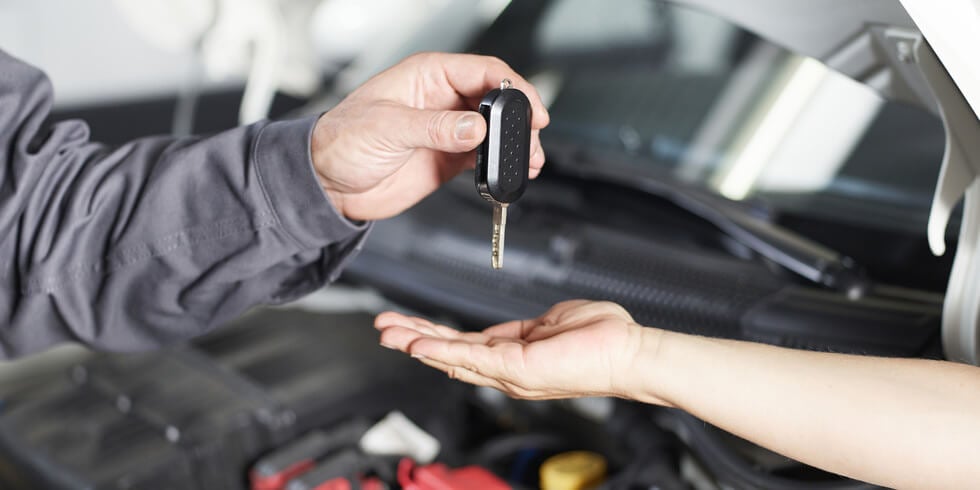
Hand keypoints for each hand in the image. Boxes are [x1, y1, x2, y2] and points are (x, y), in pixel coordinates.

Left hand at [311, 52, 549, 220]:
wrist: (327, 184)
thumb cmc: (341, 141)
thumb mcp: (386, 128)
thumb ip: (433, 127)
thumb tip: (474, 127)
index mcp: (427, 76)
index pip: (483, 71)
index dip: (512, 87)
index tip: (530, 108)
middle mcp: (442, 99)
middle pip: (496, 101)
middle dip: (520, 118)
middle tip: (533, 139)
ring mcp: (447, 129)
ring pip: (495, 130)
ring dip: (514, 145)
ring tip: (528, 161)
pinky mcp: (448, 158)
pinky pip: (483, 157)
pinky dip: (500, 164)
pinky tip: (510, 173)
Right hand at [374, 300, 660, 399]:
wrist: (629, 352)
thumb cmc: (602, 338)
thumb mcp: (553, 323)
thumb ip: (528, 327)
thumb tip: (518, 327)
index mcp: (512, 353)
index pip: (463, 345)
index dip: (432, 334)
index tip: (406, 323)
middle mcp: (506, 368)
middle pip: (449, 353)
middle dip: (413, 339)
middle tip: (382, 328)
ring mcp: (510, 371)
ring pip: (453, 356)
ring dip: (418, 343)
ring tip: (388, 333)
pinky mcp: (518, 367)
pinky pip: (472, 357)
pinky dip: (442, 351)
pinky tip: (418, 345)